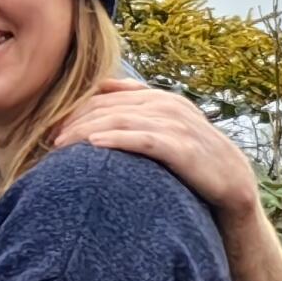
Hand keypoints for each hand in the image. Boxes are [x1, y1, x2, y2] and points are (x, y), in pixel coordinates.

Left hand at [53, 79, 262, 221]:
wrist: (233, 184)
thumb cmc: (192, 161)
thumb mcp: (165, 132)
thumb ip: (137, 113)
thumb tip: (100, 96)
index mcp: (160, 99)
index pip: (107, 97)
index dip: (76, 110)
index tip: (50, 128)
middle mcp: (168, 105)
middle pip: (109, 106)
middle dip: (75, 120)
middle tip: (48, 138)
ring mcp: (177, 124)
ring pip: (121, 119)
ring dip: (86, 129)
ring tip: (59, 144)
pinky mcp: (183, 147)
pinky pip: (143, 139)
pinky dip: (116, 138)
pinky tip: (93, 144)